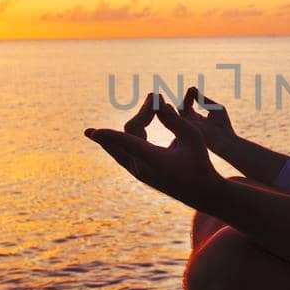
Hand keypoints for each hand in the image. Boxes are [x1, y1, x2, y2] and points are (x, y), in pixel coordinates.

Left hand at [85, 92, 220, 207]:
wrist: (200, 191)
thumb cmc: (199, 162)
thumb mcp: (192, 137)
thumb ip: (173, 119)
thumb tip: (156, 103)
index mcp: (155, 160)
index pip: (129, 143)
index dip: (111, 136)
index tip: (93, 132)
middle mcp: (142, 167)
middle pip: (130, 132)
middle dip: (141, 113)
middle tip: (155, 97)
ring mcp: (138, 171)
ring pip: (119, 146)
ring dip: (113, 134)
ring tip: (89, 132)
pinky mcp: (138, 172)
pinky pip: (120, 154)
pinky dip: (112, 143)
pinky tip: (98, 137)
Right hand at [180, 86, 237, 152]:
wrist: (226, 140)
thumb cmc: (223, 125)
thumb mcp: (214, 108)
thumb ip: (203, 99)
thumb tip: (192, 88)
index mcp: (197, 118)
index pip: (189, 105)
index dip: (190, 96)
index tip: (193, 88)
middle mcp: (191, 122)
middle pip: (183, 107)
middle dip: (187, 97)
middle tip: (192, 89)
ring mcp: (188, 126)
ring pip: (180, 110)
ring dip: (185, 100)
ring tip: (191, 90)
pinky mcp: (187, 127)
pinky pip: (178, 115)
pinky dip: (182, 105)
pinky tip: (188, 99)